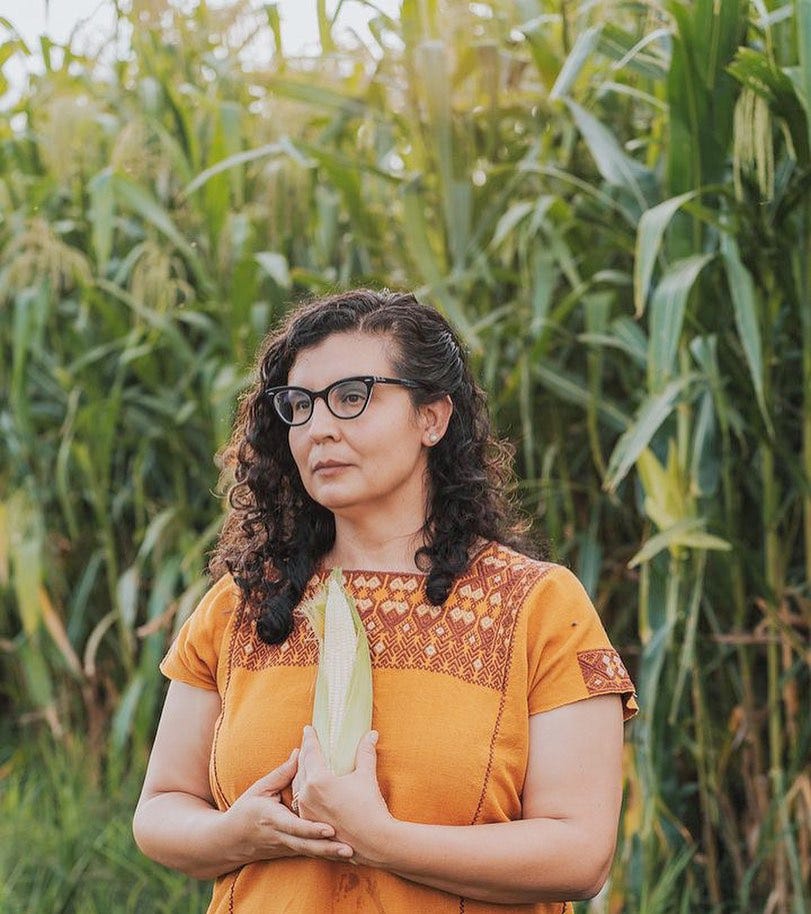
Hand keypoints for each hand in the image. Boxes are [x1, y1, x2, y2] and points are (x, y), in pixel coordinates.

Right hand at [222, 748, 354, 863]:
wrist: (230, 841)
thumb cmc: (245, 811)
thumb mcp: (259, 789)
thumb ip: (282, 773)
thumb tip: (300, 752)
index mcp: (273, 820)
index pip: (295, 826)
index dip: (312, 829)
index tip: (330, 829)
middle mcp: (281, 837)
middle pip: (307, 845)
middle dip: (328, 849)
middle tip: (349, 848)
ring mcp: (286, 848)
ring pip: (310, 853)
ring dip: (330, 855)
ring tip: (351, 854)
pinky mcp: (290, 853)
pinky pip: (309, 854)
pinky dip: (325, 856)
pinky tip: (343, 855)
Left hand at [292, 726, 394, 865]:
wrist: (374, 842)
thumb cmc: (370, 807)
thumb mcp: (366, 775)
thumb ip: (365, 752)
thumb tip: (371, 734)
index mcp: (318, 781)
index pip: (311, 753)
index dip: (310, 739)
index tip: (308, 729)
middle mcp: (307, 796)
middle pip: (302, 768)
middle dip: (304, 753)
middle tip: (307, 742)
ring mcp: (306, 813)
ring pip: (298, 786)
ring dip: (301, 772)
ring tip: (305, 764)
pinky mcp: (309, 826)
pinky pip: (300, 803)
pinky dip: (303, 791)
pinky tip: (307, 789)